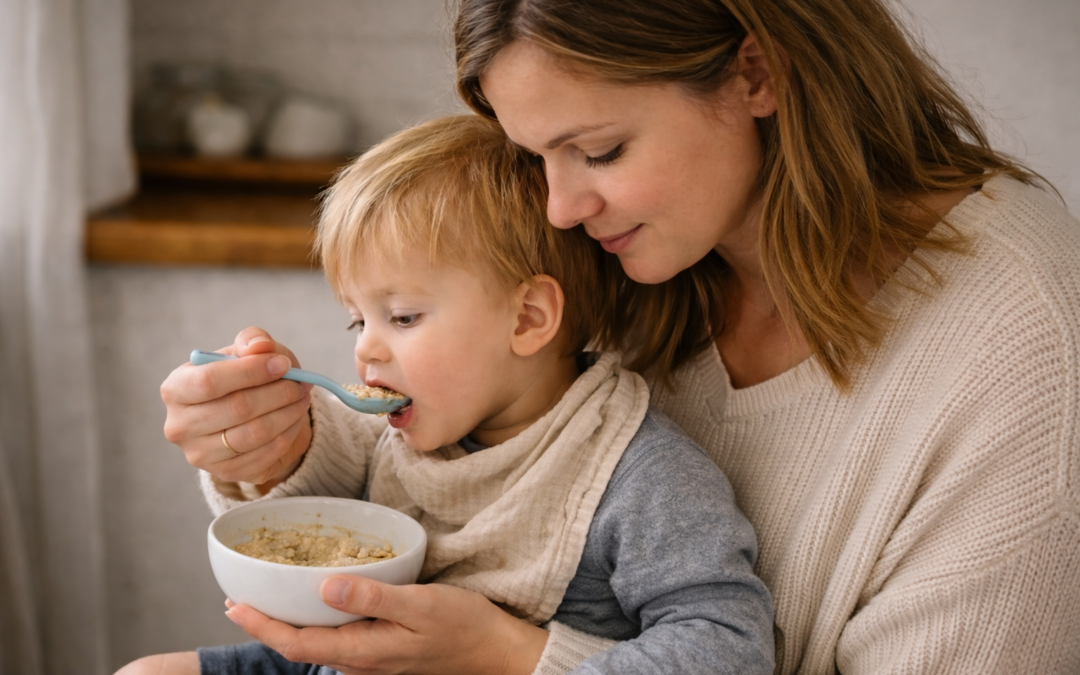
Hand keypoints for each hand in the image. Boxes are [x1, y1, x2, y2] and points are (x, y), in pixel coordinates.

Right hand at [161, 327, 313, 487]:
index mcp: (175, 389)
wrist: (248, 416)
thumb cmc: (243, 377)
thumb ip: (252, 341)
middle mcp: (179, 426)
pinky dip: (288, 433)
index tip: (282, 364)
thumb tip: (261, 347)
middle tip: (301, 383)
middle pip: (236, 409)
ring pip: (254, 434)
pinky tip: (295, 418)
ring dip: (288, 413)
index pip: (209, 381)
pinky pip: (266, 454)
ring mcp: (200, 455)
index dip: (251, 372)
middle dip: (278, 393)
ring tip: (303, 397)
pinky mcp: (226, 473)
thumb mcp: (246, 352)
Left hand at [224, 576, 548, 674]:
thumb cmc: (463, 627)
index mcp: (363, 651)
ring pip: (317, 641)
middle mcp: (360, 660)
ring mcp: (371, 658)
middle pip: (300, 644)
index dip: (261, 624)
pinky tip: (317, 602)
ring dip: (289, 622)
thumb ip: (372, 596)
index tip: (234, 604)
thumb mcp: (421, 605)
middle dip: (266, 623)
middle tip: (237, 598)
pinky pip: (337, 637)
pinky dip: (316, 619)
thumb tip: (324, 586)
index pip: (296, 641)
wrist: (495, 652)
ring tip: (267, 598)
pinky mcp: (383, 650)